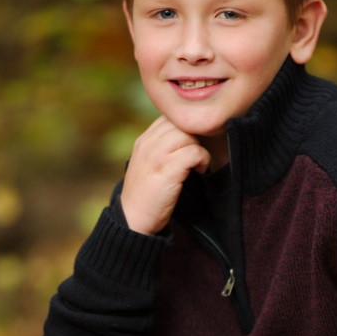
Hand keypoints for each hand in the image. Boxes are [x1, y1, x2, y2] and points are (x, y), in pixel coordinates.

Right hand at [121, 115, 210, 234]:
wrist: (134, 220)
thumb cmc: (147, 195)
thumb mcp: (149, 164)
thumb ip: (163, 147)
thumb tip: (190, 135)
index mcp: (144, 139)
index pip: (170, 115)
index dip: (187, 125)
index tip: (195, 142)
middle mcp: (148, 143)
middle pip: (181, 121)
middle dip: (196, 136)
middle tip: (198, 154)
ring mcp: (156, 155)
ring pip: (188, 133)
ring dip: (200, 147)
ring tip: (199, 163)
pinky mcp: (167, 169)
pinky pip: (194, 152)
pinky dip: (202, 160)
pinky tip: (200, 171)